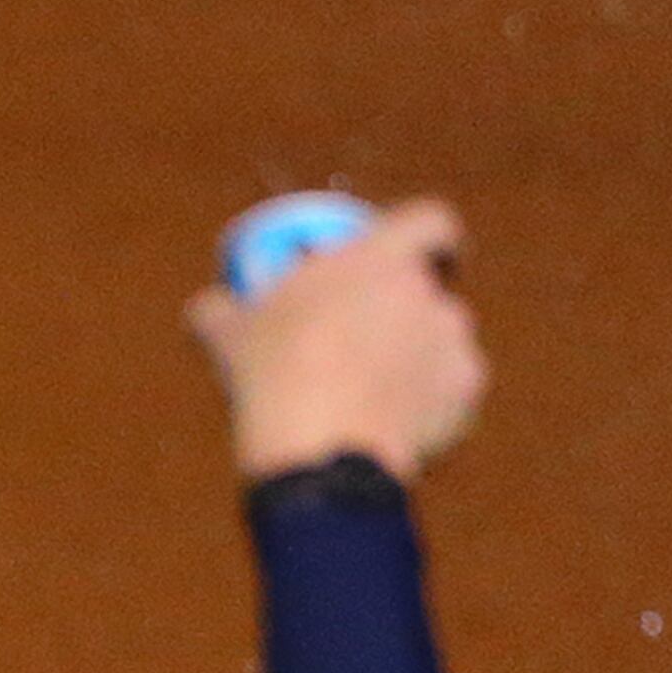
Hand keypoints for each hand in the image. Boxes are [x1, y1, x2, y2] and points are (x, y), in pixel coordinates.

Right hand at [187, 197, 486, 484]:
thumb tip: (207, 307)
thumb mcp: (233, 335)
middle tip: (364, 344)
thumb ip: (222, 310)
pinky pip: (449, 394)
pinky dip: (428, 407)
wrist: (319, 451)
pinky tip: (392, 430)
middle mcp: (429, 293)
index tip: (416, 256)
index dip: (430, 237)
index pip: (431, 221)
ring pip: (440, 344)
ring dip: (415, 360)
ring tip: (372, 398)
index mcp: (383, 259)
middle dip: (404, 314)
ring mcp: (454, 344)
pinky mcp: (464, 396)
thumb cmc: (274, 376)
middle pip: (428, 292)